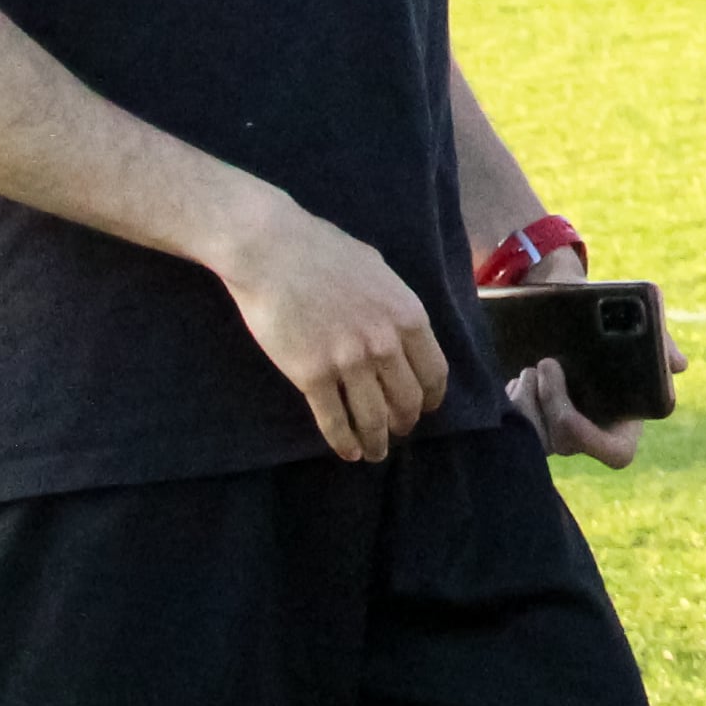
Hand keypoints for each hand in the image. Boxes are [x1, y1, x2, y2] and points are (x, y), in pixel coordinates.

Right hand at [216, 196, 453, 461]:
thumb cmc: (323, 251)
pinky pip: (333, 420)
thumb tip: (401, 324)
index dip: (431, 397)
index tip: (425, 408)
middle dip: (404, 422)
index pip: (433, 372)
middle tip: (398, 432)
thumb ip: (393, 303)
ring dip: (377, 441)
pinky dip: (344, 441)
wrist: (271, 251)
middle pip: (406, 400)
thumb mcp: (377, 271)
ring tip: (375, 453)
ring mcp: (349, 362)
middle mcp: (385, 345)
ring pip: (373, 417)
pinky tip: (348, 452)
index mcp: (407, 316)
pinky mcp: (312, 376)